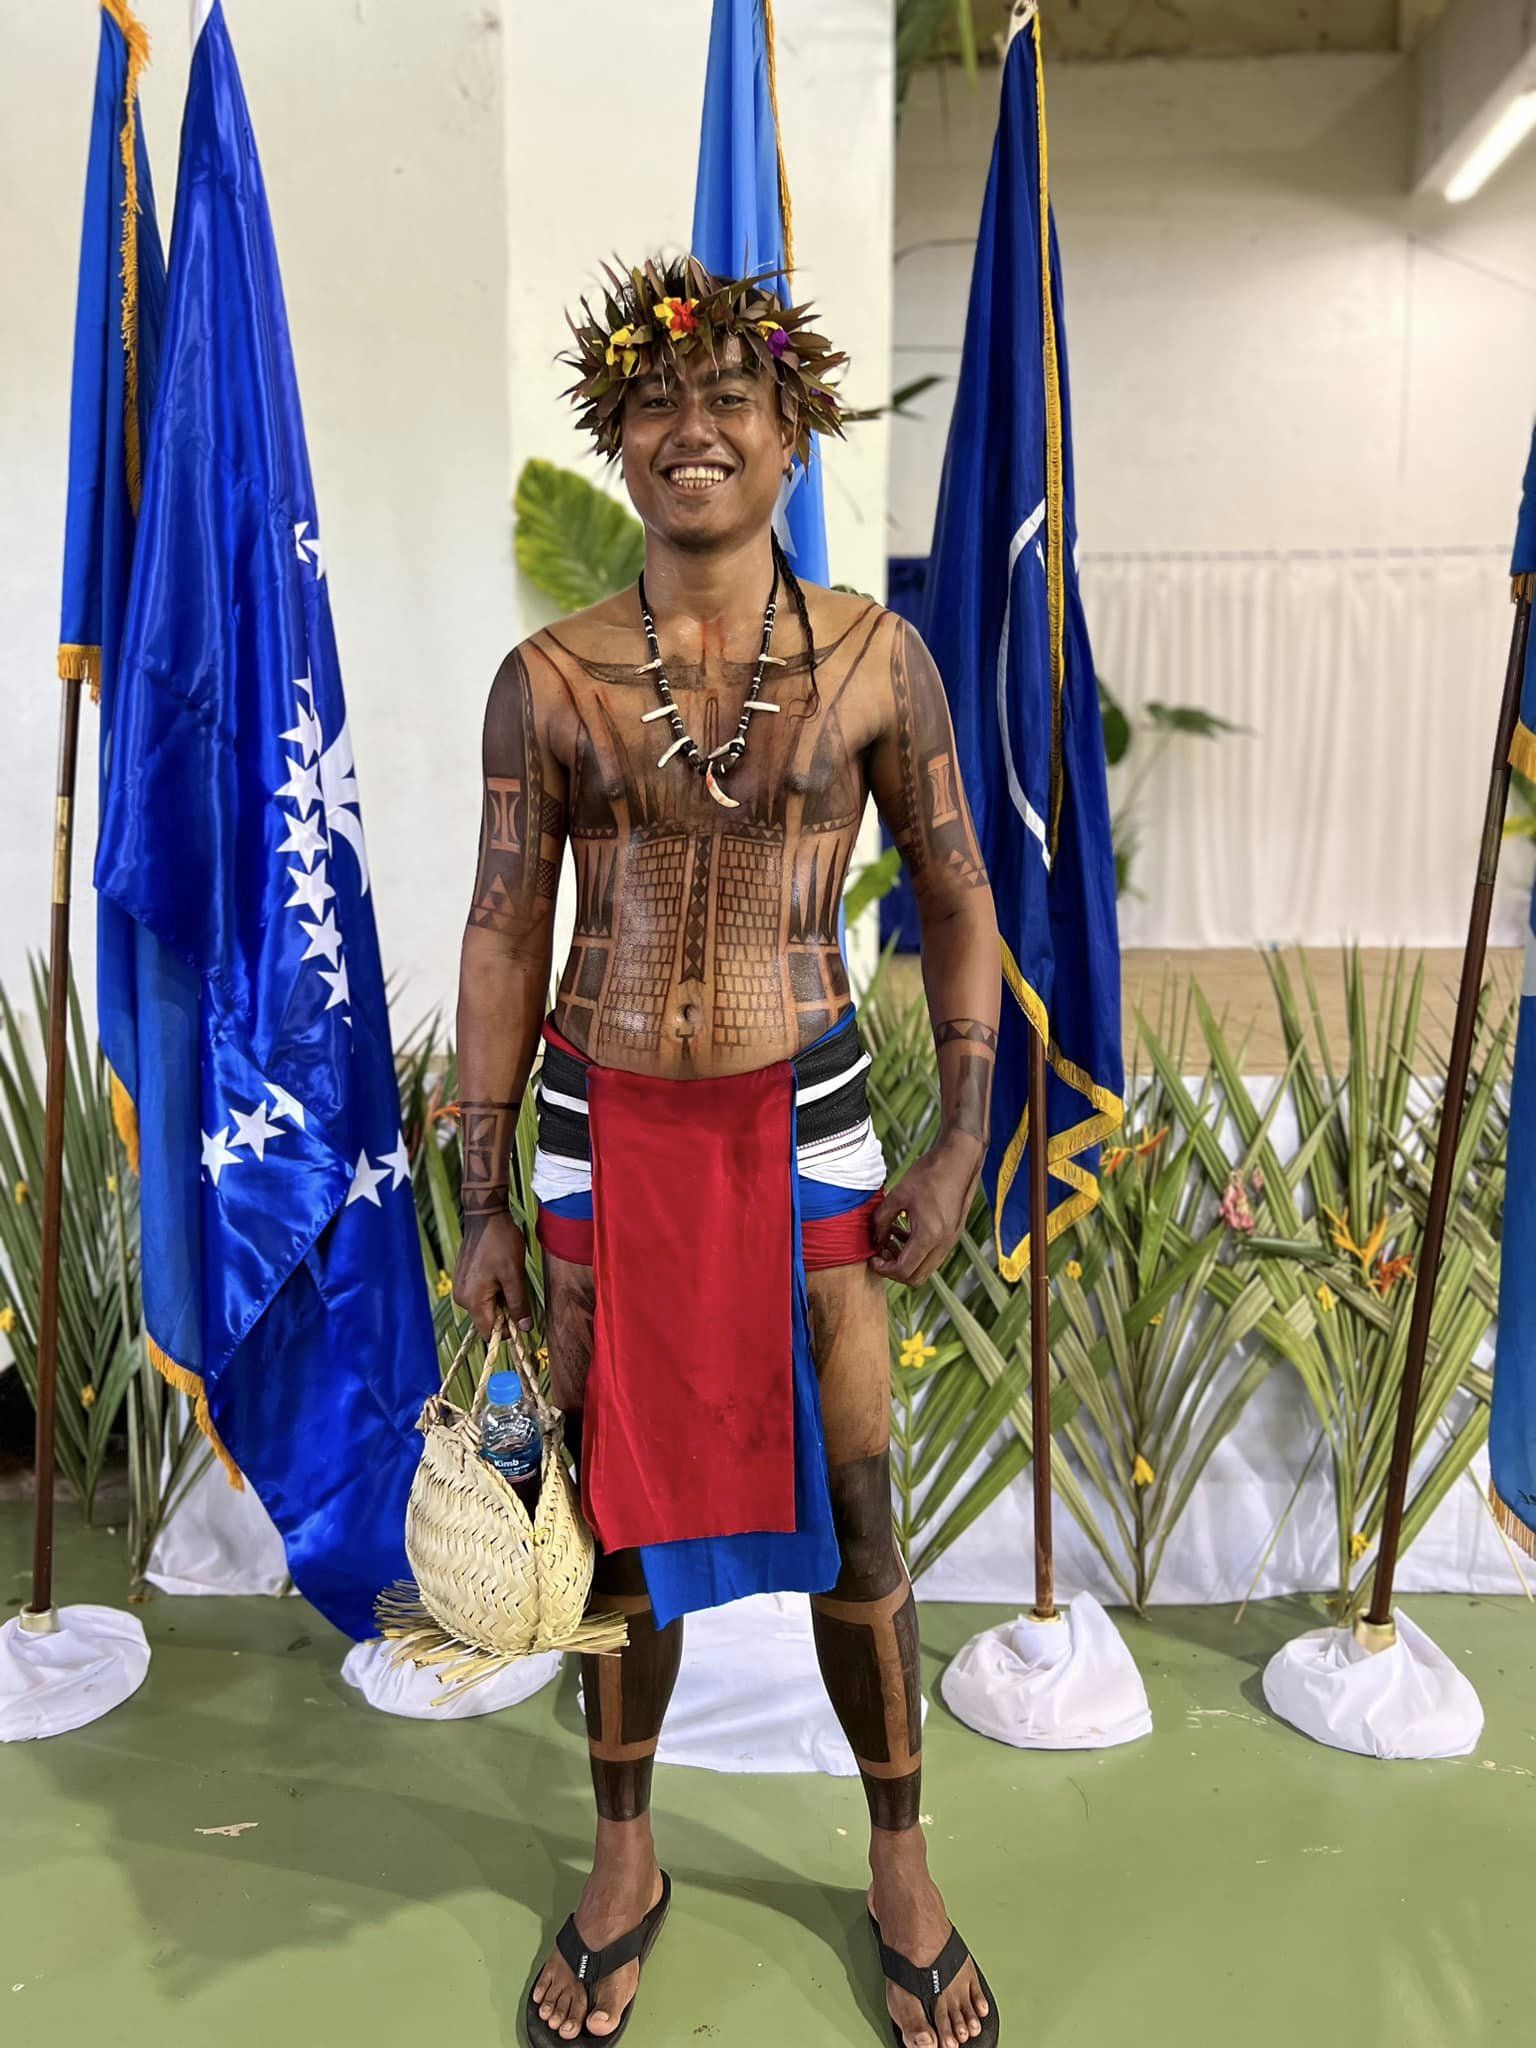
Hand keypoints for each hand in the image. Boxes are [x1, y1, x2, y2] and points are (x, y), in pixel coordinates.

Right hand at [452, 1211, 532, 1338]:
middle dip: (505, 1313)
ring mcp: (461, 1288)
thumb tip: (524, 1328)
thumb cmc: (500, 1243)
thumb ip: (518, 1304)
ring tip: (509, 1278)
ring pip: (485, 1307)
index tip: (522, 1319)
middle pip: (486, 1320)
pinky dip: (493, 1291)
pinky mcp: (463, 1279)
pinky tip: (501, 1274)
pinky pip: (480, 1295)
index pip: (488, 1332)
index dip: (507, 1331)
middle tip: (518, 1290)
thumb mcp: (514, 1275)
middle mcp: (462, 1298)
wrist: (485, 1216)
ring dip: (500, 1300)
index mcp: (472, 1300)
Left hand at [869, 1138, 982, 1287]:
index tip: (873, 1257)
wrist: (959, 1159)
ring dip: (907, 1260)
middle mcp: (943, 1243)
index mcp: (929, 1236)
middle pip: (917, 1278)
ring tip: (891, 1238)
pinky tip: (905, 1230)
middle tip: (881, 1252)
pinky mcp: (953, 1233)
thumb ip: (881, 1219)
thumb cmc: (930, 1173)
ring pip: (926, 1267)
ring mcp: (951, 1240)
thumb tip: (874, 1238)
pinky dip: (917, 1250)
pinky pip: (933, 1254)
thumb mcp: (898, 1194)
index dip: (884, 1269)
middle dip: (895, 1270)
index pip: (904, 1271)